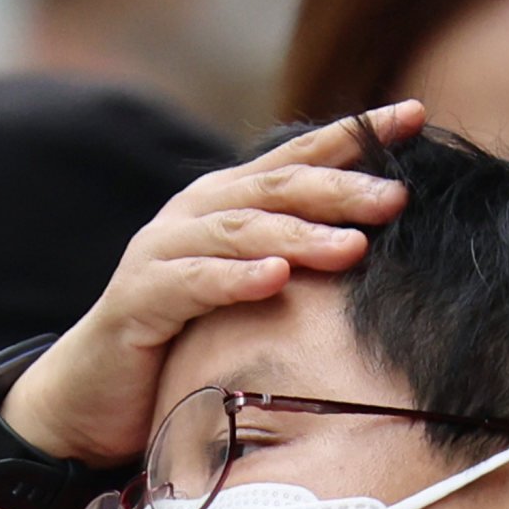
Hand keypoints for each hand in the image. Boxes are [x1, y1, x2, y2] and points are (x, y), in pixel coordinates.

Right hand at [0, 106, 418, 469]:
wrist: (91, 392)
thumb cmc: (182, 340)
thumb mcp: (247, 290)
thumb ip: (296, 259)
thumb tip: (381, 247)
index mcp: (228, 202)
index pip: (299, 157)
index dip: (357, 135)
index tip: (417, 116)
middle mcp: (196, 212)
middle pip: (277, 188)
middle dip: (340, 188)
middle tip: (398, 197)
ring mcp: (163, 252)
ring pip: (240, 231)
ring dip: (299, 235)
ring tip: (354, 246)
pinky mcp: (138, 300)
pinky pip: (192, 283)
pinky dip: (234, 279)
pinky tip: (275, 279)